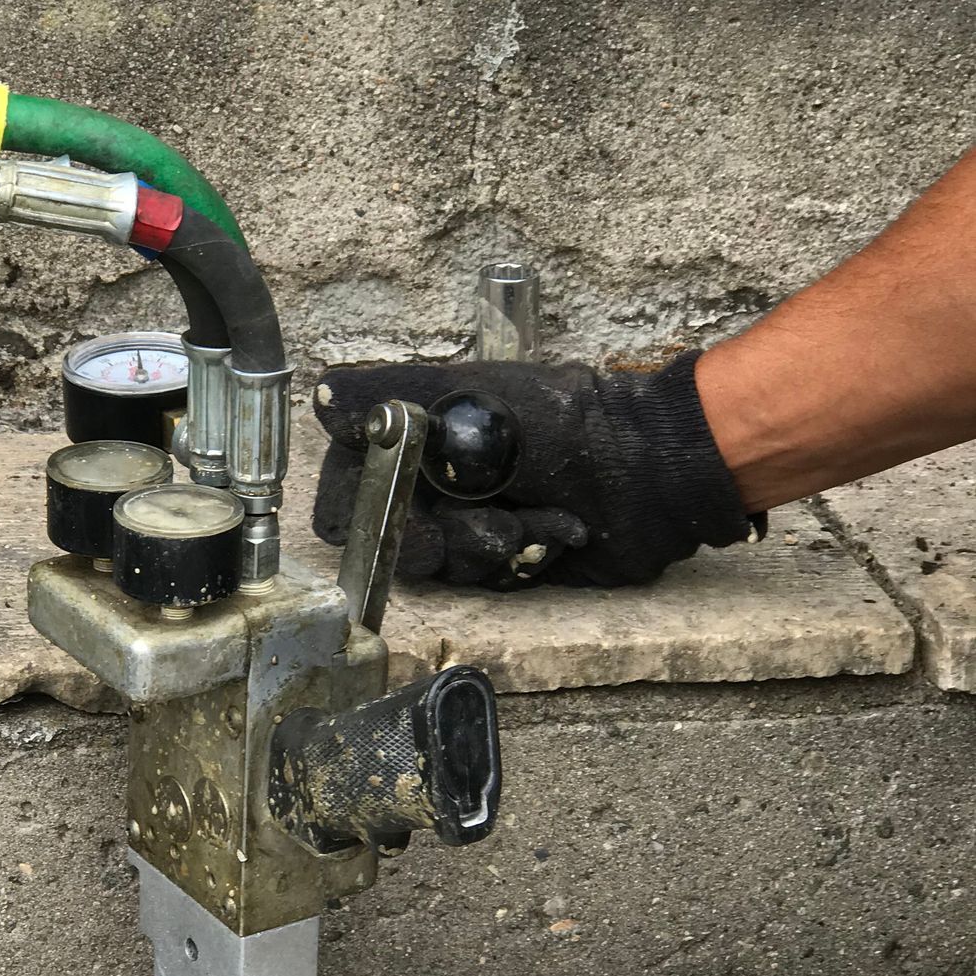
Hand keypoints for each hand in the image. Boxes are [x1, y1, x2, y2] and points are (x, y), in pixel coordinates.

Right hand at [312, 352, 756, 590]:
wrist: (650, 473)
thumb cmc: (567, 424)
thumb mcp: (476, 398)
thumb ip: (395, 399)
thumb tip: (325, 393)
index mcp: (414, 434)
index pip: (344, 485)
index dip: (364, 504)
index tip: (403, 507)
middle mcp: (431, 482)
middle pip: (385, 537)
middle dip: (437, 532)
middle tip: (484, 516)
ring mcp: (465, 524)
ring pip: (435, 565)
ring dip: (486, 543)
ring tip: (533, 515)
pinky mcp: (501, 562)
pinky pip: (481, 582)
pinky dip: (520, 558)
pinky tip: (552, 534)